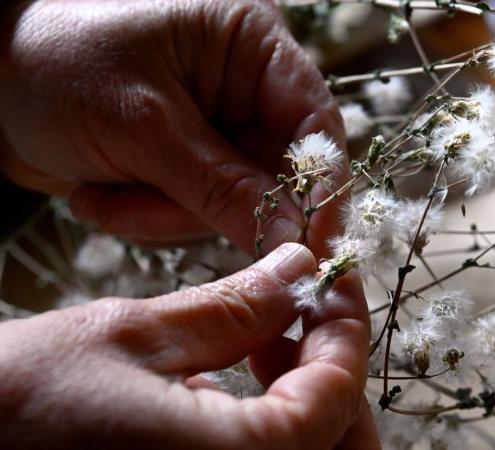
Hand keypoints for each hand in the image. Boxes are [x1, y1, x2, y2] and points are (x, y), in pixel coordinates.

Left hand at [0, 0, 345, 255]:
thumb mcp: (143, 124)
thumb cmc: (55, 62)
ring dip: (167, 216)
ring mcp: (215, 131)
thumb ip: (223, 188)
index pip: (315, 126)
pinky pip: (195, 214)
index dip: (319, 190)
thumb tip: (292, 245)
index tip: (313, 252)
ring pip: (232, 206)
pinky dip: (148, 217)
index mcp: (252, 47)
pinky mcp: (187, 164)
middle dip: (215, 209)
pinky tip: (98, 193)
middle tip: (155, 212)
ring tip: (104, 193)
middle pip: (274, 176)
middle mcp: (244, 89)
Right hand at [0, 243, 379, 448]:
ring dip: (306, 399)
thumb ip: (231, 308)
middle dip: (335, 375)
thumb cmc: (9, 405)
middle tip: (302, 315)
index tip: (334, 282)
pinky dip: (268, 427)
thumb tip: (296, 271)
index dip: (344, 329)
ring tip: (262, 339)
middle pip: (343, 446)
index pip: (337, 398)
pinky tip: (224, 381)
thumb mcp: (128, 337)